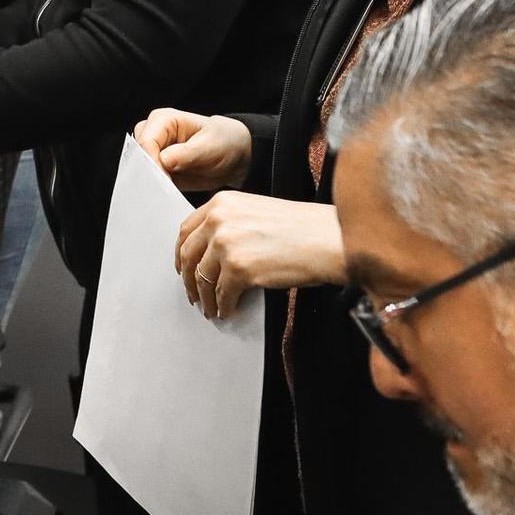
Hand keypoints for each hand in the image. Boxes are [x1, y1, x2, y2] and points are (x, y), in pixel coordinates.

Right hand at [133, 108, 252, 191]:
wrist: (234, 156)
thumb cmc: (223, 142)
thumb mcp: (210, 146)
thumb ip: (186, 153)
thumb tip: (163, 160)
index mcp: (164, 120)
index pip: (146, 141)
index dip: (151, 161)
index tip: (164, 178)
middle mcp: (154, 133)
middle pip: (138, 154)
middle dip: (148, 171)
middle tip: (165, 186)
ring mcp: (155, 151)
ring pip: (140, 168)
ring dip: (150, 181)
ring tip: (167, 191)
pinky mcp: (158, 168)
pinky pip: (149, 179)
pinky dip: (155, 188)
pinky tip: (166, 194)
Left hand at [175, 192, 345, 319]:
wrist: (331, 239)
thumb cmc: (304, 227)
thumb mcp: (256, 211)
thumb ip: (230, 224)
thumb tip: (212, 253)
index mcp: (222, 203)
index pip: (187, 230)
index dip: (182, 253)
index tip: (183, 267)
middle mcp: (219, 220)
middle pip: (188, 255)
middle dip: (189, 279)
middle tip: (193, 294)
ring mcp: (227, 244)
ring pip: (203, 278)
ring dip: (205, 297)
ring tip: (210, 308)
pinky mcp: (240, 269)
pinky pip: (222, 294)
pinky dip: (223, 306)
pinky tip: (227, 311)